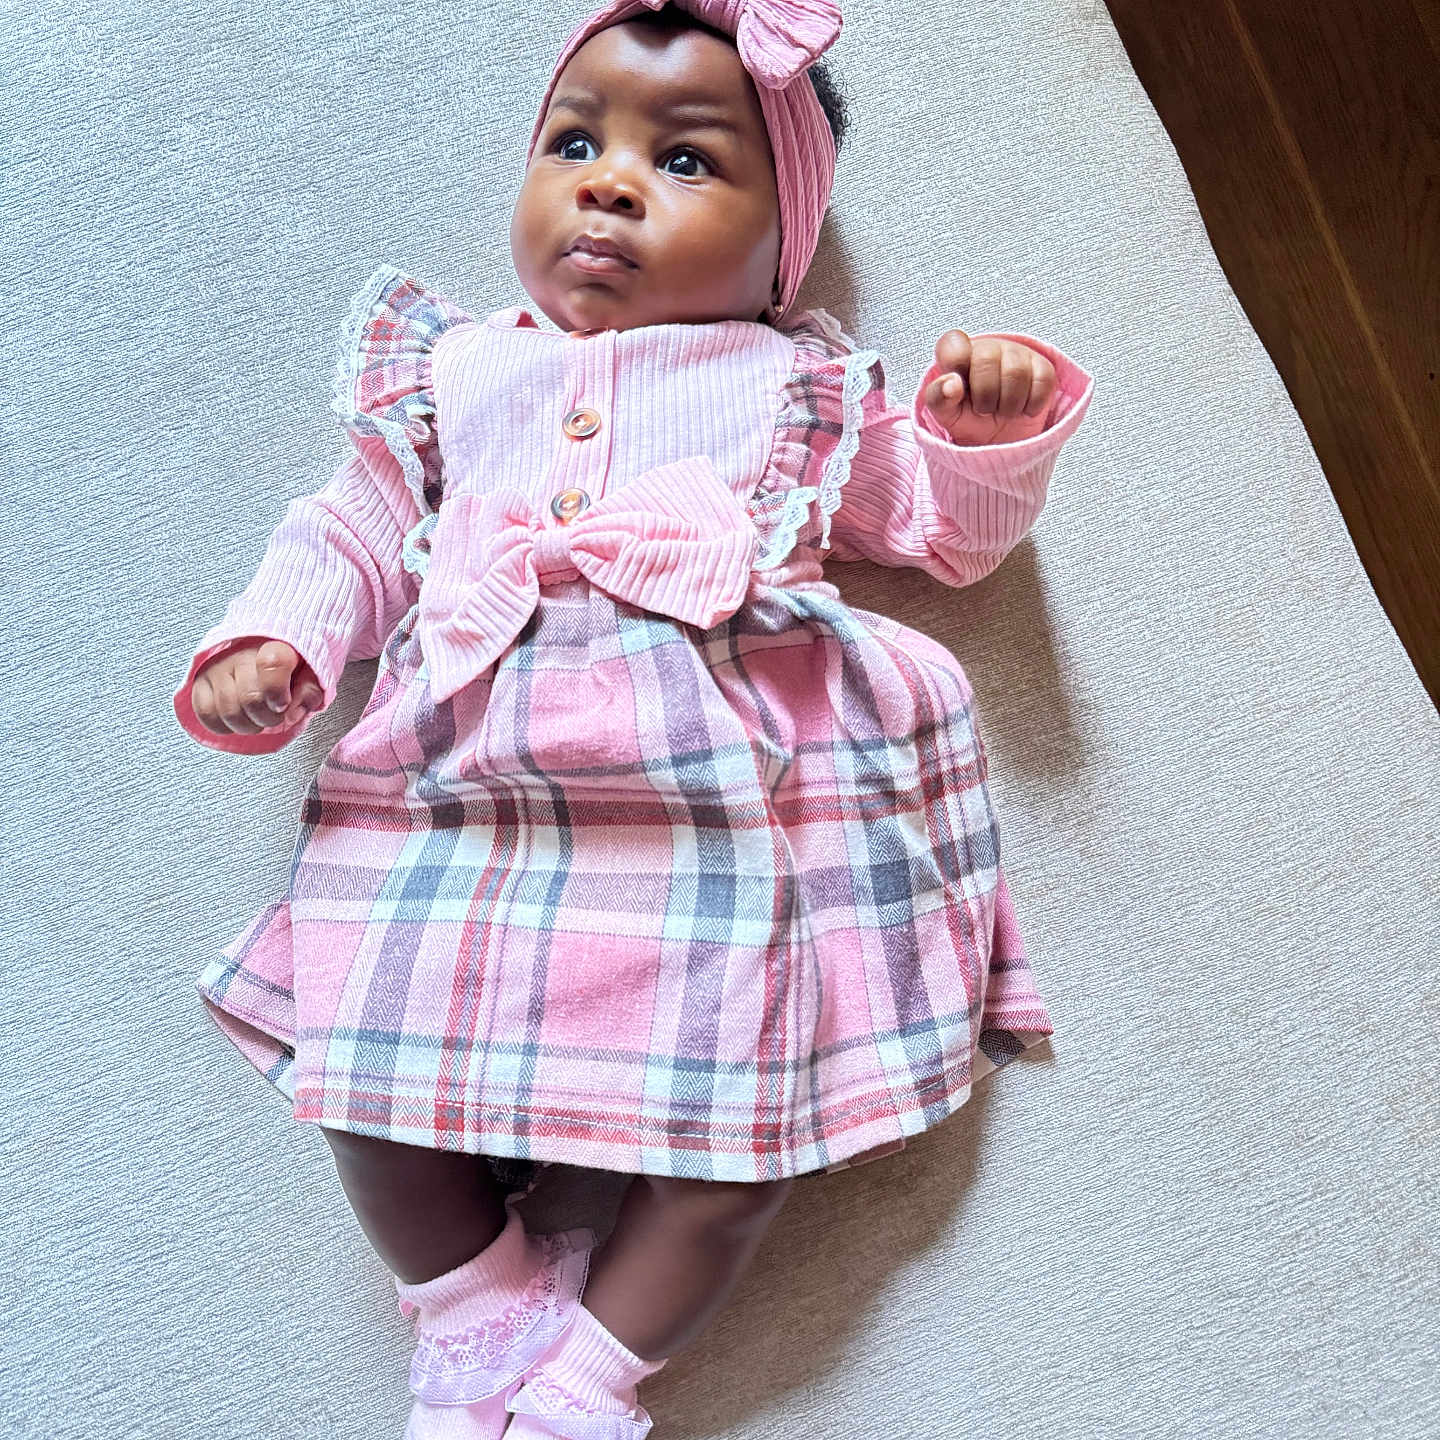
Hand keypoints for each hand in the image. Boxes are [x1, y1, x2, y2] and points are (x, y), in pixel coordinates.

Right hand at [191, 638, 322, 738]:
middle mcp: (240, 654)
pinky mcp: (200, 682)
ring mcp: (217, 668)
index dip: (278, 691)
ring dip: (248, 726)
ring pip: (229, 712)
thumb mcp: (311, 675)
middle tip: (275, 714)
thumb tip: (292, 713)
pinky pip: (206, 714)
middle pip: (250, 698)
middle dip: (269, 718)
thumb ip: (309, 691)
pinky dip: (224, 726)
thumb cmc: (289, 667)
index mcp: (273, 646)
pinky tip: (239, 718)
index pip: (272, 665)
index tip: (284, 703)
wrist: (260, 653)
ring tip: (257, 718)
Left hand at [921, 330, 1057, 446]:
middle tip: (984, 409)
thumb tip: (951, 384)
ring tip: (1003, 411)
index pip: (953, 344)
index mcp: (957, 353)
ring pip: (1016, 372)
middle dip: (985, 397)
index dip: (956, 363)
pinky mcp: (1042, 366)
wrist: (999, 437)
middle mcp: (987, 347)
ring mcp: (1017, 353)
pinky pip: (1042, 381)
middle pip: (986, 361)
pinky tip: (1022, 409)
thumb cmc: (968, 417)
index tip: (958, 387)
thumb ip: (938, 397)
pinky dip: (1031, 405)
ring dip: (1008, 405)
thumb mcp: (946, 413)